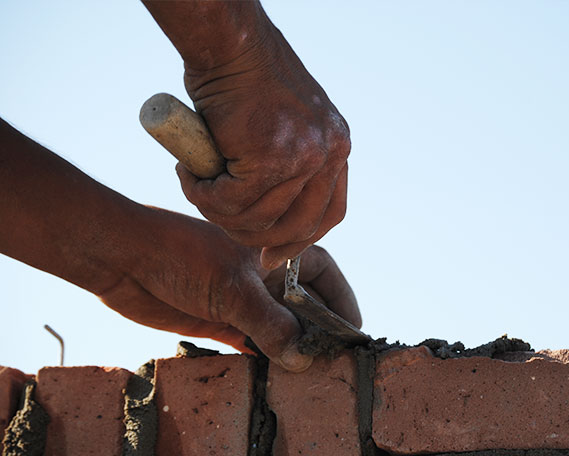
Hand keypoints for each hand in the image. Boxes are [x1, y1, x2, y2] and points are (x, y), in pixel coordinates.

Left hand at [98, 208, 360, 371]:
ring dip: (293, 350)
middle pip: (306, 307)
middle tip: (334, 363)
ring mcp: (245, 299)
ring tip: (311, 376)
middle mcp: (267, 277)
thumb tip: (302, 359)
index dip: (342, 304)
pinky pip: (255, 343)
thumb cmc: (182, 253)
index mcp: (278, 253)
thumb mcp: (233, 286)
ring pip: (281, 328)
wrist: (124, 258)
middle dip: (320, 333)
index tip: (354, 335)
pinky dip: (266, 359)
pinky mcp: (223, 321)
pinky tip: (277, 375)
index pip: (326, 277)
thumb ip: (270, 323)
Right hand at [177, 27, 350, 269]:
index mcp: (335, 147)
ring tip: (198, 187)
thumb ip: (289, 165)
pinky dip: (203, 195)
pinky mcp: (270, 156)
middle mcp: (328, 153)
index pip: (329, 213)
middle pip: (298, 226)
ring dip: (220, 212)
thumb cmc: (246, 80)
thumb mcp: (285, 124)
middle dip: (256, 237)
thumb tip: (274, 215)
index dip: (298, 241)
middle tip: (223, 223)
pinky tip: (189, 174)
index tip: (272, 255)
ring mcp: (303, 156)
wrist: (229, 42)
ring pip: (258, 218)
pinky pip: (231, 201)